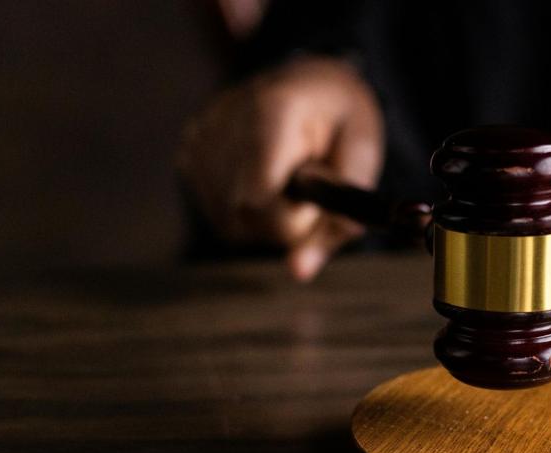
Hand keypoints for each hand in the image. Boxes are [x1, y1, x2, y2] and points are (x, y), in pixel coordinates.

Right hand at [177, 55, 383, 280]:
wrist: (311, 81)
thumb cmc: (342, 121)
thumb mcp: (362, 160)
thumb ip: (337, 219)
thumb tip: (299, 272)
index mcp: (273, 110)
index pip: (258, 197)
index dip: (290, 219)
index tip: (314, 201)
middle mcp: (224, 120)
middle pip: (242, 215)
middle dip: (282, 221)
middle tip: (308, 189)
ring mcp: (200, 136)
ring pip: (228, 222)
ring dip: (264, 219)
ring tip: (287, 179)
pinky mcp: (188, 151)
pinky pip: (217, 213)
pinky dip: (245, 210)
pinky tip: (262, 178)